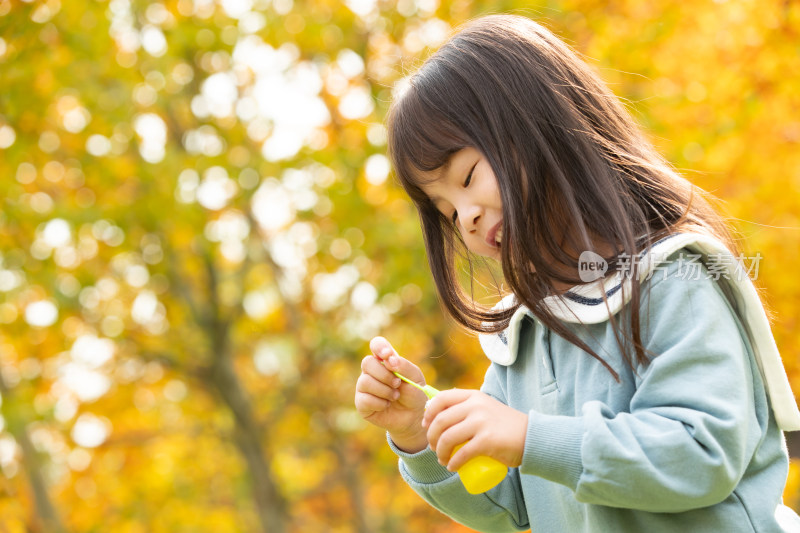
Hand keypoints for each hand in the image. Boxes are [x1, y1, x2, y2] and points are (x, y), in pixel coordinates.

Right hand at [354, 336, 428, 452]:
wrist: (413, 416)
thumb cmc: (414, 393)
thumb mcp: (415, 377)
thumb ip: (403, 365)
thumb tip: (389, 360)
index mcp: (384, 360)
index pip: (376, 344)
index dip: (379, 347)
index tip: (388, 355)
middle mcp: (371, 371)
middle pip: (367, 363)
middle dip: (385, 375)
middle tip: (398, 384)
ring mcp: (364, 387)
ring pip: (365, 381)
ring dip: (384, 390)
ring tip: (395, 396)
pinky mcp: (361, 403)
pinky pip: (365, 399)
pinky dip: (380, 403)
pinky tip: (387, 405)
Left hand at [423, 389, 527, 471]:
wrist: (531, 436)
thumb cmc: (505, 425)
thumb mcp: (486, 406)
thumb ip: (469, 405)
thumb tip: (440, 412)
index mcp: (473, 396)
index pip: (441, 399)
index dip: (429, 413)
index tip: (426, 425)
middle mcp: (475, 406)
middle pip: (440, 421)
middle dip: (431, 437)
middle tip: (434, 448)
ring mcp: (481, 422)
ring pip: (447, 438)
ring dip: (439, 452)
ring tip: (442, 459)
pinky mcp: (487, 440)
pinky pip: (461, 453)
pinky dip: (453, 462)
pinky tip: (452, 467)